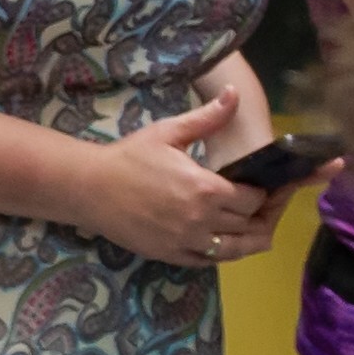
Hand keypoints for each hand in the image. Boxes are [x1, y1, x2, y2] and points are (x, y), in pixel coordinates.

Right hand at [67, 94, 333, 267]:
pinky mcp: (173, 256)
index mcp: (205, 189)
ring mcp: (187, 242)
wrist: (88, 188)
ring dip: (252, 238)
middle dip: (264, 214)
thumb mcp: (168, 132)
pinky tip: (226, 239)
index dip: (266, 192)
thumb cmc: (128, 157)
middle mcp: (201, 220)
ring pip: (237, 250)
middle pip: (251, 225)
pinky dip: (225, 252)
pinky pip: (212, 262)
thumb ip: (207, 117)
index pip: (255, 198)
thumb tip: (234, 92)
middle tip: (266, 204)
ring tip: (255, 226)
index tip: (264, 185)